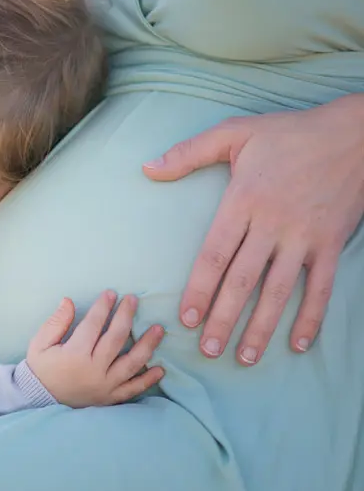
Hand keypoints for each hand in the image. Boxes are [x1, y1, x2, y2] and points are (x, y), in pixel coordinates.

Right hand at [26, 291, 165, 406]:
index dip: (103, 307)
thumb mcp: (39, 343)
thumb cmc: (41, 368)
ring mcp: (105, 385)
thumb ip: (55, 322)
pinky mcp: (110, 397)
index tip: (111, 293)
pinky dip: (148, 380)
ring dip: (147, 345)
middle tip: (133, 300)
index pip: (93, 325)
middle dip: (125, 316)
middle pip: (116, 339)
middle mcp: (93, 369)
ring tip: (159, 329)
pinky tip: (160, 369)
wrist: (39, 399)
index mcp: (74, 354)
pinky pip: (133, 389)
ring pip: (131, 363)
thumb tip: (69, 301)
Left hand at [144, 95, 363, 363]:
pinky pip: (321, 287)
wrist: (353, 134)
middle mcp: (273, 224)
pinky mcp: (332, 243)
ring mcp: (304, 237)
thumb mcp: (234, 133)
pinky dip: (312, 316)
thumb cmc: (289, 133)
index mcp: (243, 201)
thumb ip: (189, 153)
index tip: (185, 317)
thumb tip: (148, 169)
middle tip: (207, 349)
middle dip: (224, 318)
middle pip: (243, 280)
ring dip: (262, 327)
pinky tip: (300, 343)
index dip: (200, 288)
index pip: (215, 254)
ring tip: (246, 357)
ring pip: (279, 290)